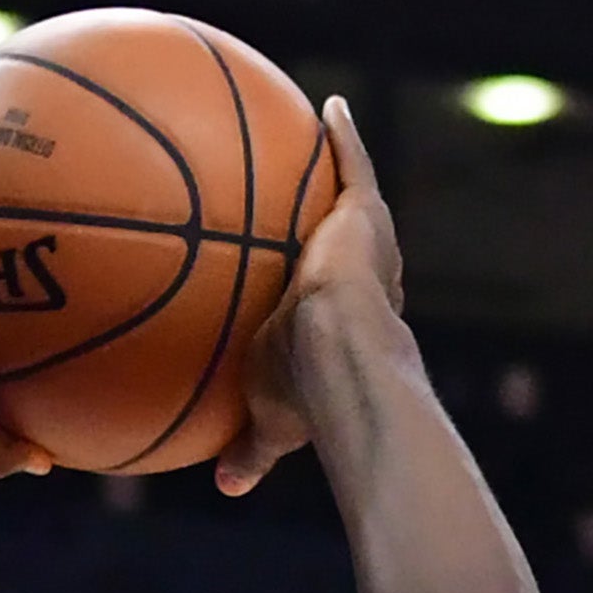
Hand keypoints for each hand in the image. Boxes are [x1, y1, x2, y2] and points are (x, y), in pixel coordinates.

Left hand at [217, 96, 403, 495]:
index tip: (313, 279)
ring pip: (355, 199)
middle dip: (339, 229)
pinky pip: (353, 164)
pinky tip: (329, 105)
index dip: (330, 288)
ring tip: (322, 135)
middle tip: (319, 213)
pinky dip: (344, 135)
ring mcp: (368, 246)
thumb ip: (249, 448)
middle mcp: (368, 282)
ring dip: (343, 169)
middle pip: (353, 247)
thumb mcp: (269, 421)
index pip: (340, 301)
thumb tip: (225, 487)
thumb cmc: (309, 398)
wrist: (339, 361)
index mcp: (348, 326)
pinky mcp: (365, 216)